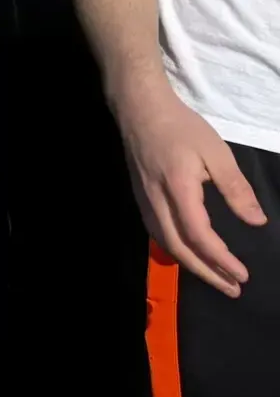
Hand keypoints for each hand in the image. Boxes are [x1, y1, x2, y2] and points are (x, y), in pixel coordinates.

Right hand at [115, 81, 267, 295]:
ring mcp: (145, 200)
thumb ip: (236, 188)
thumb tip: (256, 221)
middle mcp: (157, 201)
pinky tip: (189, 251)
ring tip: (215, 276)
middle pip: (179, 247)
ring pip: (165, 243)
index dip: (221, 259)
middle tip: (233, 288)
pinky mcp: (141, 197)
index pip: (199, 235)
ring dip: (191, 264)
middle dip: (207, 272)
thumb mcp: (216, 152)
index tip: (242, 274)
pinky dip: (176, 249)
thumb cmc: (181, 127)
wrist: (139, 108)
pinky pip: (157, 232)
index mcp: (179, 190)